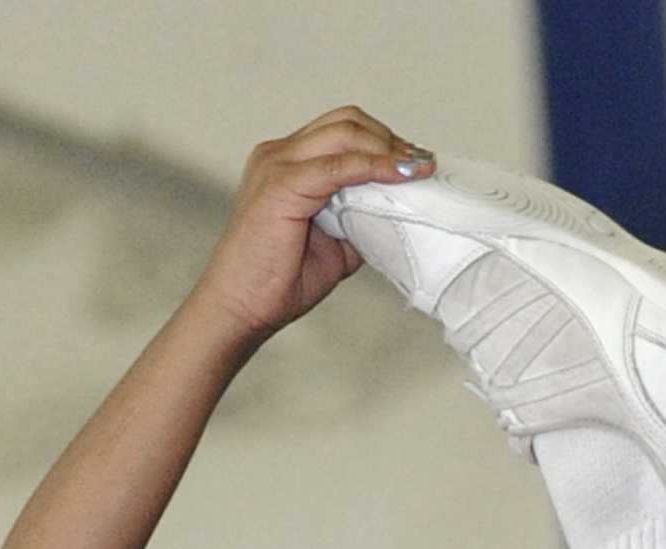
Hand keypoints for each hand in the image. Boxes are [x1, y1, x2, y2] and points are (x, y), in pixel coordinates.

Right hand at [189, 106, 432, 345]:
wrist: (240, 308)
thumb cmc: (276, 282)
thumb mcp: (333, 246)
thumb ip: (358, 221)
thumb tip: (396, 214)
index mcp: (287, 163)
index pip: (342, 131)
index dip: (384, 142)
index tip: (417, 164)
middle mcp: (279, 154)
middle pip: (347, 122)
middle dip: (391, 141)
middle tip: (424, 165)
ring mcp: (277, 163)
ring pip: (345, 134)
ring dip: (389, 149)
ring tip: (420, 169)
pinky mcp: (281, 183)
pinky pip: (339, 165)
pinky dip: (375, 166)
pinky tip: (402, 175)